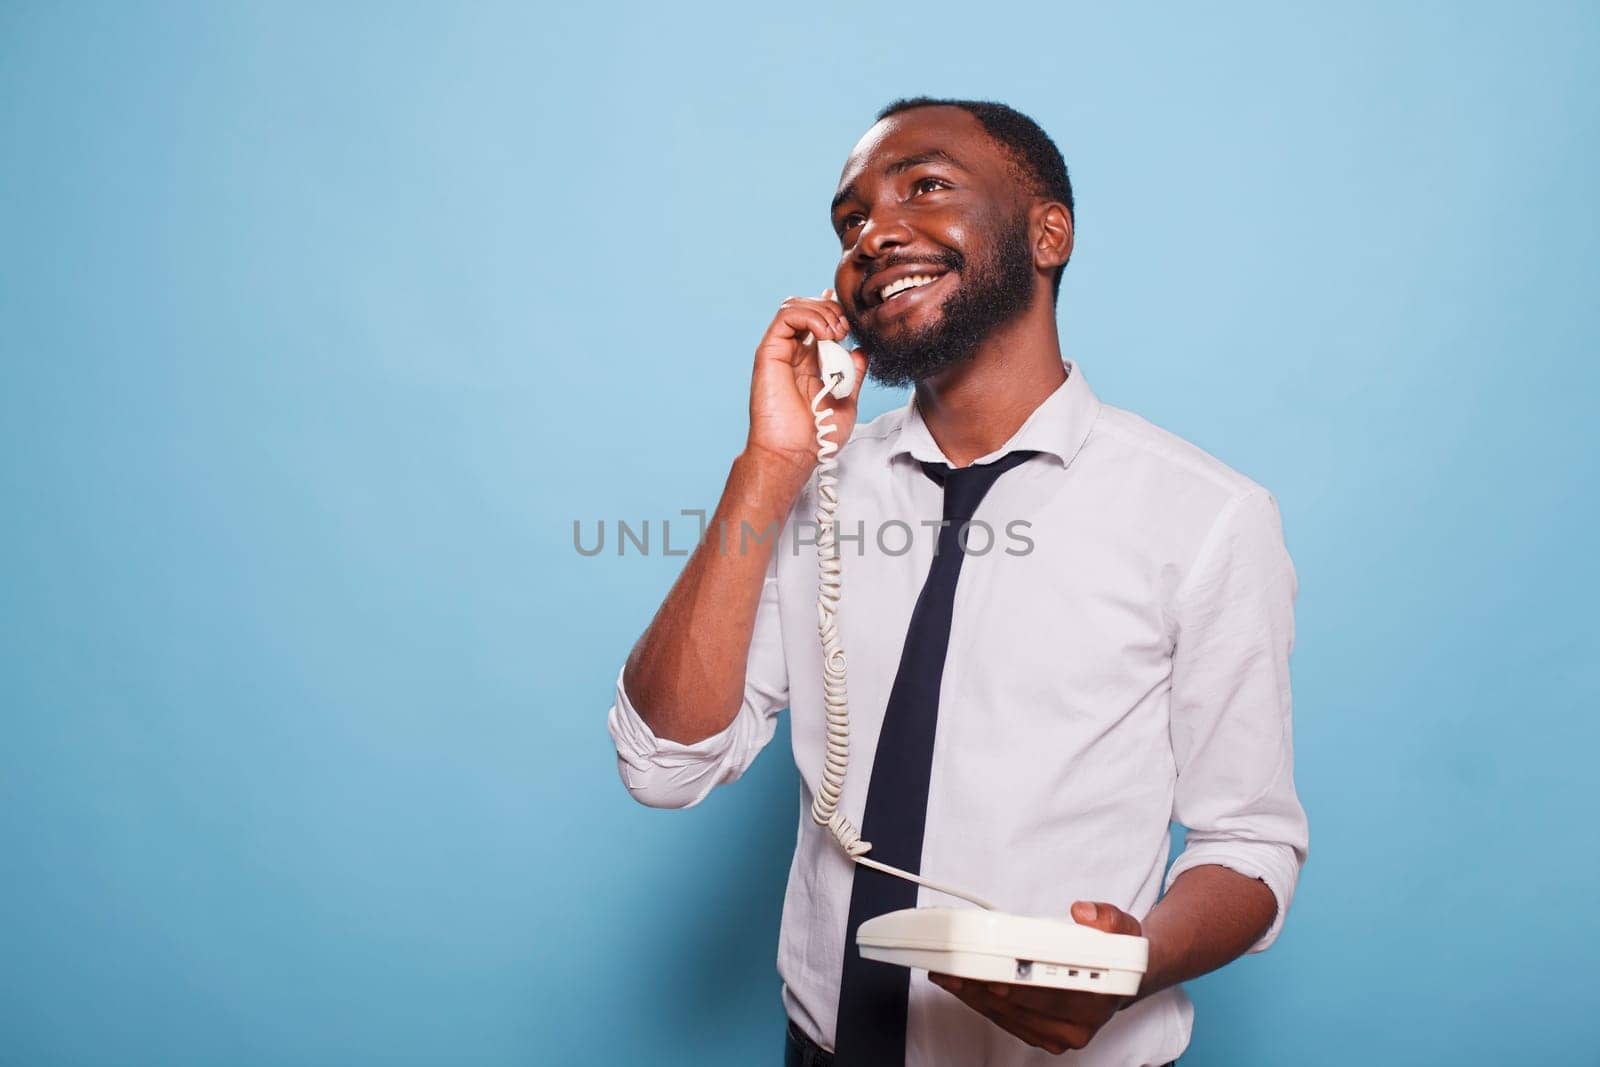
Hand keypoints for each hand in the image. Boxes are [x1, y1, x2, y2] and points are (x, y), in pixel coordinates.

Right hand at [745, 289, 867, 477]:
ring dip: (823, 311)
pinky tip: (827, 335)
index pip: (818, 321)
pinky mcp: (769, 352)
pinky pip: (786, 315)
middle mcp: (793, 352)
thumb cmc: (816, 436)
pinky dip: (810, 316)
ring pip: (796, 305)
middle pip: (808, 307)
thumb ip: (854, 375)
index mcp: (809, 362)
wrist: (793, 452)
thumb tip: (862, 352)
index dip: (835, 312)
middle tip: (848, 330)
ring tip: (838, 333)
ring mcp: (780, 350)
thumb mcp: (847, 401)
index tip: (854, 324)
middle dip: (832, 310)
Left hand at [929, 902, 1142, 1056]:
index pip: (1054, 996)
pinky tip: (964, 987)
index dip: (1022, 988)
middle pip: (1023, 1008)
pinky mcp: (1042, 1036)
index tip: (993, 979)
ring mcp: (1059, 1036)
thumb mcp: (1122, 925)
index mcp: (1098, 1000)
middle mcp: (1078, 1026)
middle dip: (984, 989)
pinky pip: (1006, 1022)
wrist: (1121, 979)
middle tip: (955, 972)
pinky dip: (981, 1004)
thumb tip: (1083, 913)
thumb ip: (1107, 918)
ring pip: (1009, 1017)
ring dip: (975, 997)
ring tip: (948, 977)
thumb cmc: (1116, 952)